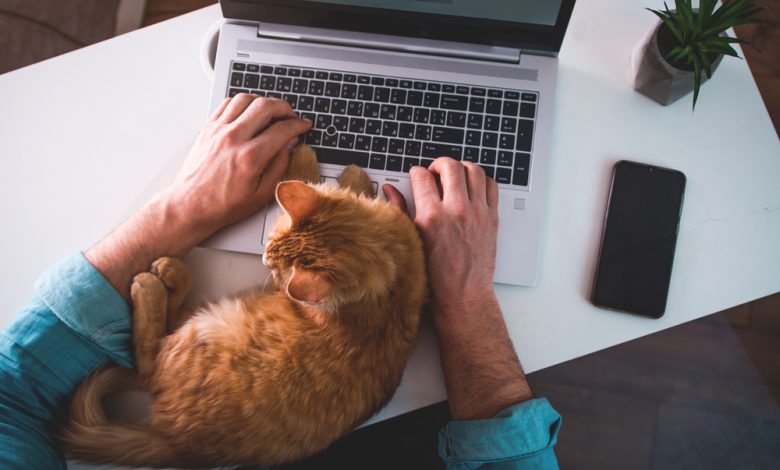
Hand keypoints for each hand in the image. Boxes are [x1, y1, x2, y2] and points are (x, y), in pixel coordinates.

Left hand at [86, 94, 310, 298]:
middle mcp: (234, 139)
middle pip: (266, 106)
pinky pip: (227, 103)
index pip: (282, 129)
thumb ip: (279, 166)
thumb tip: (289, 145)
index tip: (304, 126)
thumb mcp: (262, 194)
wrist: (191, 206)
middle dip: (285, 107)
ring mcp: (218, 131)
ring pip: (246, 99)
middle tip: (291, 116)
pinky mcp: (208, 129)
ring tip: (271, 111)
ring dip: (263, 101)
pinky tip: (249, 111)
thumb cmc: (223, 204)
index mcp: (250, 157)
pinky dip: (242, 102)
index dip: (298, 125)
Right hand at [385, 159, 531, 419]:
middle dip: (439, 164)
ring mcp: (477, 213)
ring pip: (473, 170)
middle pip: (449, 166)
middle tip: (435, 172)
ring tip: (454, 177)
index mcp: (431, 217)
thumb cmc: (435, 276)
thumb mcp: (410, 242)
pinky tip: (472, 188)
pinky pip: (491, 185)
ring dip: (461, 168)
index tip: (416, 178)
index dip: (416, 173)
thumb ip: (399, 211)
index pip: (422, 176)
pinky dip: (481, 180)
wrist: (463, 295)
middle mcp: (456, 211)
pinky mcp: (491, 218)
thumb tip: (389, 190)